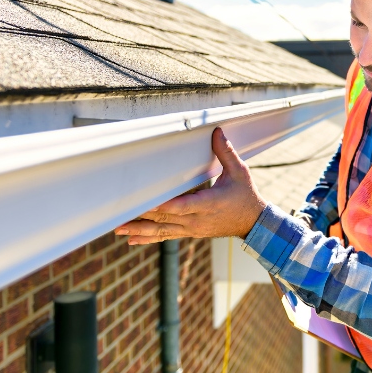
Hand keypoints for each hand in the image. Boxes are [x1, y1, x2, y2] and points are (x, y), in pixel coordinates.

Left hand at [114, 127, 266, 244]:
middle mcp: (198, 220)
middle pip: (166, 218)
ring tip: (118, 229)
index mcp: (209, 204)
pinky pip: (166, 236)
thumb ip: (225, 152)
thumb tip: (216, 131)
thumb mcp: (240, 172)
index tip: (146, 203)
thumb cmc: (246, 196)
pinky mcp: (190, 233)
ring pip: (162, 230)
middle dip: (142, 216)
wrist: (253, 223)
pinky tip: (132, 241)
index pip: (182, 206)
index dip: (163, 205)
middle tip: (120, 214)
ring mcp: (192, 229)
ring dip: (140, 230)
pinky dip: (149, 239)